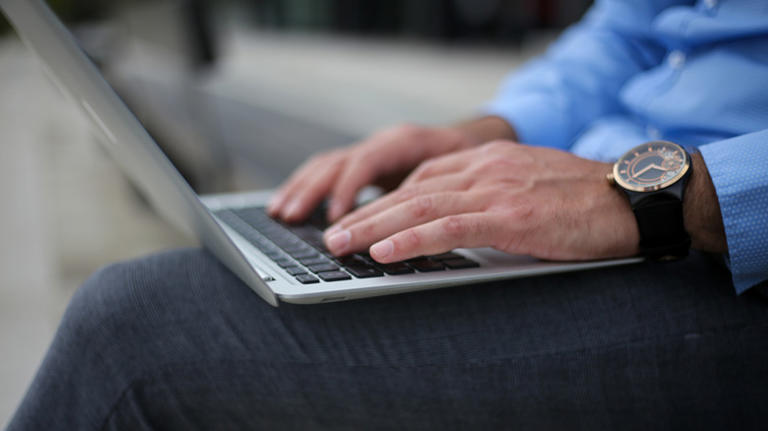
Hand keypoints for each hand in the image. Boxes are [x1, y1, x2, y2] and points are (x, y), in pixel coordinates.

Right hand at [267, 124, 477, 222]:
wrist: (474, 140)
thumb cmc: (471, 158)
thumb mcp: (460, 171)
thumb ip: (434, 189)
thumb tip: (414, 219)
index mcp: (404, 140)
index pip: (367, 161)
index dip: (348, 188)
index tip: (336, 216)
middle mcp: (381, 142)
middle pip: (336, 162)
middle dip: (310, 190)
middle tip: (290, 217)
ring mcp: (371, 151)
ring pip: (327, 165)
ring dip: (300, 189)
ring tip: (279, 213)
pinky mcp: (366, 164)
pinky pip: (329, 172)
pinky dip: (308, 188)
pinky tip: (291, 206)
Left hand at [323, 141, 639, 262]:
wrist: (631, 198)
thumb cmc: (583, 198)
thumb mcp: (528, 184)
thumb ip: (491, 193)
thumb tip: (460, 219)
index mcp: (488, 160)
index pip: (423, 176)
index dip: (386, 199)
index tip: (361, 218)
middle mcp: (485, 168)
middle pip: (411, 189)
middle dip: (366, 213)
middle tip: (333, 234)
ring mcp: (495, 190)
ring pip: (419, 206)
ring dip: (373, 227)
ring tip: (341, 245)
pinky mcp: (509, 217)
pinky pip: (448, 227)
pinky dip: (410, 239)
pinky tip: (383, 252)